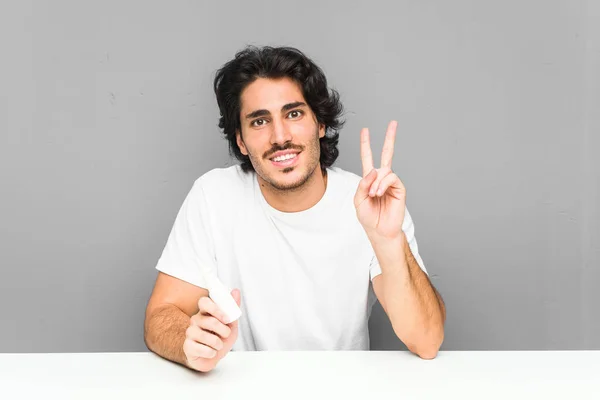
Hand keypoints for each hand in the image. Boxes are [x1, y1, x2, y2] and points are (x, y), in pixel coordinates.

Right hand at [183, 289, 241, 371]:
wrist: (213, 357)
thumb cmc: (221, 338)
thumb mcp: (231, 324)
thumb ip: (233, 309)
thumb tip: (236, 291)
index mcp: (205, 312)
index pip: (204, 302)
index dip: (215, 309)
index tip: (227, 319)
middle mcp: (196, 320)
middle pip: (208, 321)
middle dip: (222, 330)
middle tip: (226, 334)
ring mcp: (190, 333)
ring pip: (204, 336)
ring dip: (217, 343)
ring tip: (219, 345)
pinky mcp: (187, 346)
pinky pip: (199, 348)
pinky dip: (210, 352)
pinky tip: (211, 352)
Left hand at [354, 120, 405, 239]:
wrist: (380, 230)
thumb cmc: (368, 217)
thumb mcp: (358, 199)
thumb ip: (363, 184)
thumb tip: (374, 170)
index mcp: (370, 179)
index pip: (368, 158)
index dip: (366, 144)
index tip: (365, 130)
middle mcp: (382, 178)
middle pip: (387, 154)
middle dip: (390, 138)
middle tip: (393, 123)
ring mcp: (391, 182)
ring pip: (383, 170)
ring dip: (376, 183)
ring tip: (374, 195)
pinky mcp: (399, 188)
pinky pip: (390, 178)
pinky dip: (382, 184)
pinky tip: (379, 193)